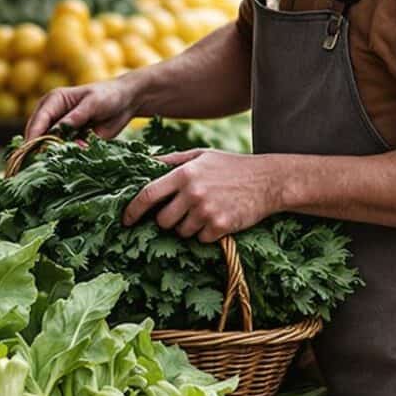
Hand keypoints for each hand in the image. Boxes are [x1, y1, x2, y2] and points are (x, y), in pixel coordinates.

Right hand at [23, 77, 141, 144]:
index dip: (34, 136)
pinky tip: (81, 151)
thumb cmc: (108, 96)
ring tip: (72, 153)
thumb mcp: (93, 103)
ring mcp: (60, 128)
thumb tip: (58, 129)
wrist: (125, 102)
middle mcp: (52, 115)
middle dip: (42, 148)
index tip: (32, 152)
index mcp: (53, 101)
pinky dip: (69, 154)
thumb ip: (76, 116)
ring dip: (58, 153)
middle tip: (47, 161)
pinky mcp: (70, 139)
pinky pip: (64, 150)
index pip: (39, 120)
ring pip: (49, 145)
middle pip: (38, 135)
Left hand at [121, 149, 286, 241]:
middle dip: (167, 221)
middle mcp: (192, 192)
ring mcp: (206, 210)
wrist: (269, 180)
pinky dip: (206, 234)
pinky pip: (200, 239)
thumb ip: (172, 161)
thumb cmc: (232, 166)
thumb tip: (143, 162)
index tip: (126, 220)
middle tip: (181, 213)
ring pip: (181, 232)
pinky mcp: (221, 226)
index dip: (133, 210)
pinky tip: (218, 219)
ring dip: (188, 228)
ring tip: (205, 212)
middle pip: (162, 220)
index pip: (148, 195)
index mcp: (184, 173)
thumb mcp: (201, 156)